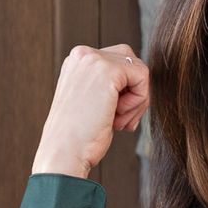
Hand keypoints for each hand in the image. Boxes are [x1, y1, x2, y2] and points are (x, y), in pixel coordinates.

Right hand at [31, 43, 149, 177]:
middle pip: (130, 61)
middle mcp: (82, 54)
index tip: (115, 116)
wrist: (64, 153)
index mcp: (76, 61)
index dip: (125, 91)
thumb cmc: (79, 137)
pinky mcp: (108, 71)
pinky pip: (143, 77)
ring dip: (137, 100)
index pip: (117, 61)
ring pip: (139, 70)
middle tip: (123, 120)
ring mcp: (94, 59)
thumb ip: (108, 85)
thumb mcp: (92, 101)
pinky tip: (118, 117)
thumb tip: (141, 82)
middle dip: (134, 92)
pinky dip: (138, 101)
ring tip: (118, 121)